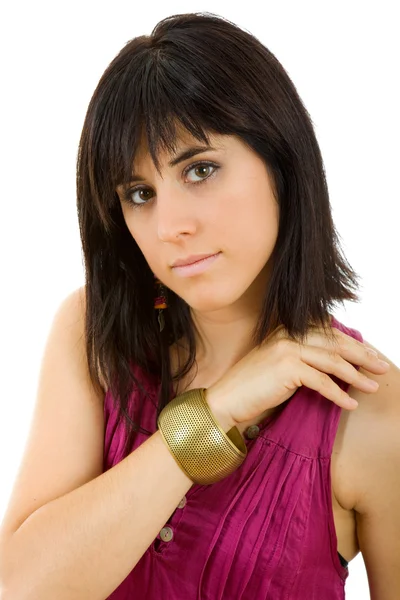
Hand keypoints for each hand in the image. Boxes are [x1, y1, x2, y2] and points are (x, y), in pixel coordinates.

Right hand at [205, 324, 389, 429]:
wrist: (224, 401)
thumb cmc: (251, 388)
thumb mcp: (278, 367)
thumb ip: (301, 359)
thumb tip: (334, 366)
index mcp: (286, 330)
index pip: (327, 332)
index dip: (351, 343)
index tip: (369, 355)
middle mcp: (287, 335)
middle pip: (334, 342)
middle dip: (362, 355)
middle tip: (382, 367)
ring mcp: (286, 348)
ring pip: (332, 360)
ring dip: (357, 375)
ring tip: (374, 386)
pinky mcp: (286, 368)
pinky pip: (321, 381)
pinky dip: (338, 394)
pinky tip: (350, 404)